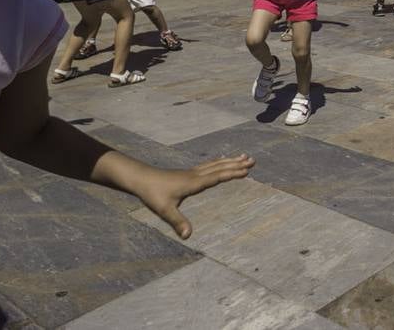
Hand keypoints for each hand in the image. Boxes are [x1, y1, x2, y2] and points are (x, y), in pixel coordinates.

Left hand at [132, 155, 254, 238]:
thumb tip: (187, 236)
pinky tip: (222, 160)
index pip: (217, 176)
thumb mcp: (164, 210)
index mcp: (193, 183)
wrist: (141, 178)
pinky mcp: (188, 173)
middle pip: (220, 167)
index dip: (232, 173)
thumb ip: (177, 222)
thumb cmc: (152, 194)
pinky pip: (209, 165)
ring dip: (230, 161)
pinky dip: (220, 162)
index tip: (247, 170)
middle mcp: (195, 175)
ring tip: (243, 156)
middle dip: (236, 164)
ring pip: (216, 164)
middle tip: (252, 160)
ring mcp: (192, 172)